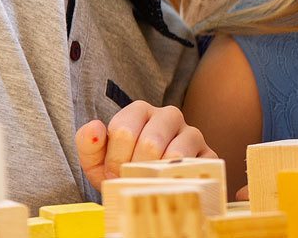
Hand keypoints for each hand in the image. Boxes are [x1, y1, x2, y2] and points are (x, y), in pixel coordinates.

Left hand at [74, 101, 215, 189]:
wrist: (148, 186)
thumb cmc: (122, 170)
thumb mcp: (98, 161)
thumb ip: (89, 144)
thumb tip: (95, 128)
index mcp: (140, 110)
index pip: (124, 130)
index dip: (114, 160)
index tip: (113, 172)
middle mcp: (169, 115)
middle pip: (150, 142)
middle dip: (135, 170)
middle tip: (131, 180)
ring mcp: (191, 133)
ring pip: (175, 154)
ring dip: (156, 177)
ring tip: (148, 183)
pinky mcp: (208, 154)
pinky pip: (196, 167)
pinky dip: (178, 181)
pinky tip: (167, 185)